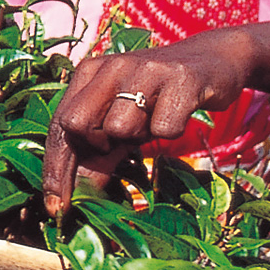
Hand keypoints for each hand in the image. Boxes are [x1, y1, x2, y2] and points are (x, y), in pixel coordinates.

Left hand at [41, 32, 251, 215]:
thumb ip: (99, 154)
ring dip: (140, 136)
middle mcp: (110, 66)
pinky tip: (178, 112)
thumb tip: (78, 194)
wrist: (214, 62)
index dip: (55, 169)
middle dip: (98, 145)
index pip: (59, 125)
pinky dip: (171, 130)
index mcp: (88, 72)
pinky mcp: (181, 79)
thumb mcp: (124, 121)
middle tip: (123, 140)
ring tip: (154, 117)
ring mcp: (145, 69)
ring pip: (120, 129)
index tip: (55, 208)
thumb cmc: (160, 97)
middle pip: (77, 124)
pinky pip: (164, 129)